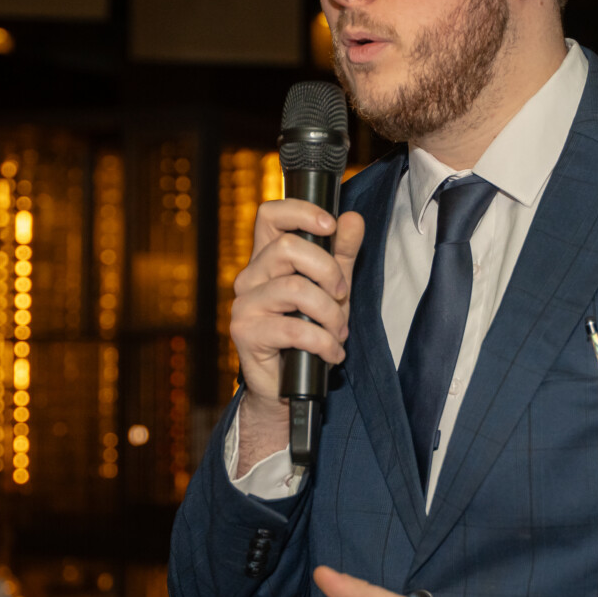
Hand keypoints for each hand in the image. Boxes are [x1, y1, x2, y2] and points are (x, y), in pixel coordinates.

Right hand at [229, 201, 365, 474]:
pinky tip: (332, 353)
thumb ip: (342, 254)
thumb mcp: (333, 288)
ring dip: (330, 313)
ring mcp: (245, 303)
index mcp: (267, 258)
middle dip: (328, 270)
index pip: (269, 214)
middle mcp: (250, 276)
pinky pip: (293, 328)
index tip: (330, 225)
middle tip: (343, 295)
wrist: (289, 384)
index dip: (300, 211)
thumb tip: (352, 219)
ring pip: (294, 289)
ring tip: (340, 333)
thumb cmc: (307, 331)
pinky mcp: (246, 332)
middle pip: (286, 247)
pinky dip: (323, 342)